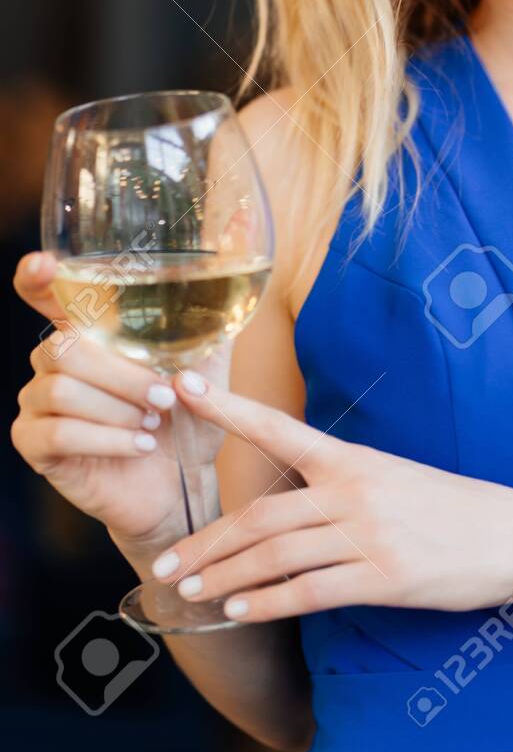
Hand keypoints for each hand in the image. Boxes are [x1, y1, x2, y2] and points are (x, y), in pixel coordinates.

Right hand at [10, 250, 230, 550]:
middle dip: (123, 374)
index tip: (45, 265)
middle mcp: (53, 361)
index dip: (36, 276)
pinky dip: (107, 439)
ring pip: (63, 389)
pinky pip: (59, 432)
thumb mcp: (209, 370)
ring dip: (119, 409)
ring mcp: (38, 402)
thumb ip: (214, 328)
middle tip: (165, 399)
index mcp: (89, 332)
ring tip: (154, 425)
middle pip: (65, 346)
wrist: (180, 486)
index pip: (44, 291)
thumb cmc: (188, 421)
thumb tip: (239, 282)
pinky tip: (140, 446)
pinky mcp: (34, 444)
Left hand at [149, 373, 512, 622]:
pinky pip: (310, 592)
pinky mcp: (383, 578)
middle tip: (168, 561)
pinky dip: (268, 603)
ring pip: (275, 556)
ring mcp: (368, 535)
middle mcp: (354, 491)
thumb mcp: (391, 476)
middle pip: (261, 515)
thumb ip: (338, 485)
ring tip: (189, 592)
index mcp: (353, 459)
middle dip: (208, 542)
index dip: (227, 407)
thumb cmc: (447, 507)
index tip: (184, 386)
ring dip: (225, 578)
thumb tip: (285, 505)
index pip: (277, 428)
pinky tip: (240, 611)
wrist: (512, 534)